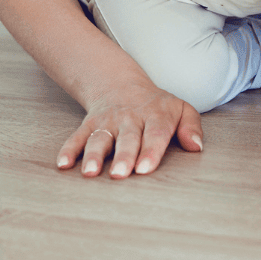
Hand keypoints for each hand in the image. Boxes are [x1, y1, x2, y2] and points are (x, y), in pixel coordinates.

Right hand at [56, 81, 203, 177]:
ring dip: (94, 155)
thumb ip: (191, 126)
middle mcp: (131, 118)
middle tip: (121, 174)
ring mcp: (108, 121)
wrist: (122, 85)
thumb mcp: (181, 109)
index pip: (156, 133)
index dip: (151, 151)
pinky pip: (77, 136)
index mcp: (156, 115)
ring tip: (90, 173)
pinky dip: (69, 149)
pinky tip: (63, 164)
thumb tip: (197, 147)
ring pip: (100, 138)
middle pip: (128, 138)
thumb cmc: (157, 106)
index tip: (145, 169)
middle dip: (124, 156)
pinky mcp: (89, 124)